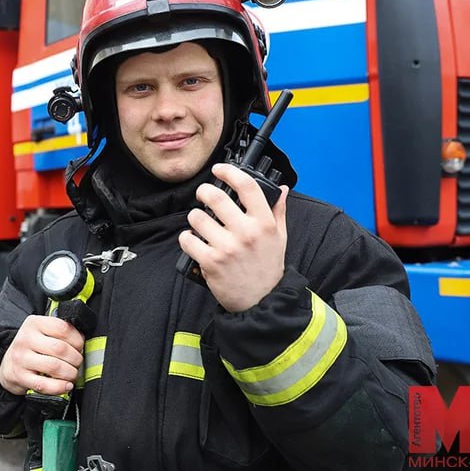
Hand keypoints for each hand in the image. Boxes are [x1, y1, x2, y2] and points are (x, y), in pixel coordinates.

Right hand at [0, 315, 83, 395]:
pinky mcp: (20, 376)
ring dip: (70, 373)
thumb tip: (83, 340)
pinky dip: (59, 387)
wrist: (8, 364)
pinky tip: (66, 385)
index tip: (80, 346)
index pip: (62, 328)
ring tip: (72, 374)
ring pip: (54, 367)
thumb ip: (60, 331)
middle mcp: (26, 338)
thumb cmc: (32, 347)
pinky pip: (44, 384)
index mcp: (34, 323)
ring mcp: (21, 358)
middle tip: (78, 362)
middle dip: (76, 358)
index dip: (77, 339)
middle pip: (60, 349)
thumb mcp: (42, 331)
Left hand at [178, 163, 288, 312]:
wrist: (261, 301)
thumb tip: (282, 189)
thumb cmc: (268, 267)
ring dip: (195, 218)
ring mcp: (227, 248)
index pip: (246, 186)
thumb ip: (278, 211)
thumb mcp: (280, 237)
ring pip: (197, 217)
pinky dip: (187, 238)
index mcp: (264, 223)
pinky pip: (187, 239)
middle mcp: (246, 233)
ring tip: (201, 223)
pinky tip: (194, 241)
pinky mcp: (211, 262)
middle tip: (203, 195)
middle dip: (203, 191)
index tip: (220, 169)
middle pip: (215, 197)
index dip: (229, 172)